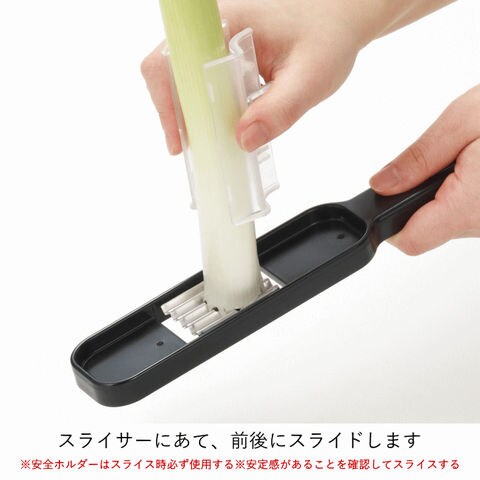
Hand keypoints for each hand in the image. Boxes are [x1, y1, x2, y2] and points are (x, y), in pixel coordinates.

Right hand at [141, 0, 368, 153]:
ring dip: (195, 113)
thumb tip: (242, 140)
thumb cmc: (329, 36)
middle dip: (180, 114)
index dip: (166, 101)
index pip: (170, 60)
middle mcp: (213, 27)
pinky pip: (205, 80)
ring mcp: (218, 39)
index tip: (179, 139)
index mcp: (224, 22)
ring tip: (210, 141)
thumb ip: (279, 110)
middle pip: (171, 73)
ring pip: (187, 79)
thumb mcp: (309, 78)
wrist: (341, 19)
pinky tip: (225, 125)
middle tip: (197, 147)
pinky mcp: (226, 52)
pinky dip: (210, 106)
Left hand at [370, 84, 479, 254]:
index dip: (390, 222)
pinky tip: (478, 168)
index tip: (387, 198)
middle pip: (427, 230)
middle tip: (440, 162)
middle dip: (419, 198)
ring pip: (449, 221)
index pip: (410, 240)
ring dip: (444, 194)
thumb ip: (418, 159)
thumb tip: (382, 184)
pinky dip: (464, 193)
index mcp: (470, 206)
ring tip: (467, 158)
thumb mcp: (464, 121)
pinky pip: (470, 213)